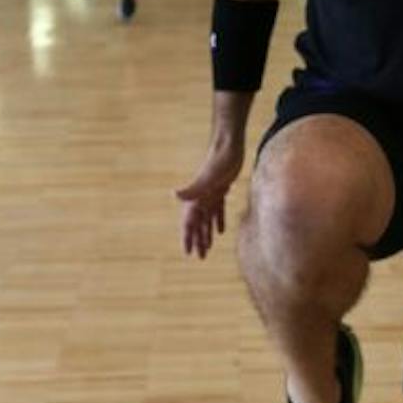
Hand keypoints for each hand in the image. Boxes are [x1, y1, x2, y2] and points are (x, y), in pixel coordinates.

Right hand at [175, 139, 244, 257]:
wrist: (229, 144)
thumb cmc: (219, 159)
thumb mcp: (208, 176)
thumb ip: (192, 188)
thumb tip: (174, 195)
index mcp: (196, 197)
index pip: (189, 222)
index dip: (187, 238)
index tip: (187, 253)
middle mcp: (201, 197)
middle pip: (198, 223)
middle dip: (197, 240)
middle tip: (199, 257)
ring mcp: (210, 193)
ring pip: (207, 218)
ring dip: (207, 233)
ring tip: (208, 249)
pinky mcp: (221, 188)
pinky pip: (218, 209)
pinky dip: (218, 220)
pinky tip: (221, 231)